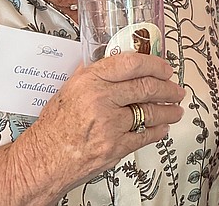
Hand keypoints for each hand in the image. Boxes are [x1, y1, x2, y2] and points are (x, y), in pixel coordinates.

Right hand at [0, 53, 184, 205]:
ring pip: (150, 112)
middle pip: (146, 87)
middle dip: (167, 88)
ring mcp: (110, 125)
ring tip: (176, 109)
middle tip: (176, 89)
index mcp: (90, 81)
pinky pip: (145, 135)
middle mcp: (101, 100)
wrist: (43, 160)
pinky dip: (158, 130)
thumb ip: (89, 73)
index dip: (154, 64)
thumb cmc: (52, 127)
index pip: (131, 63)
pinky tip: (162, 127)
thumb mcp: (68, 90)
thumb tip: (108, 57)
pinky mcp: (116, 147)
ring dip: (169, 110)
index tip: (164, 67)